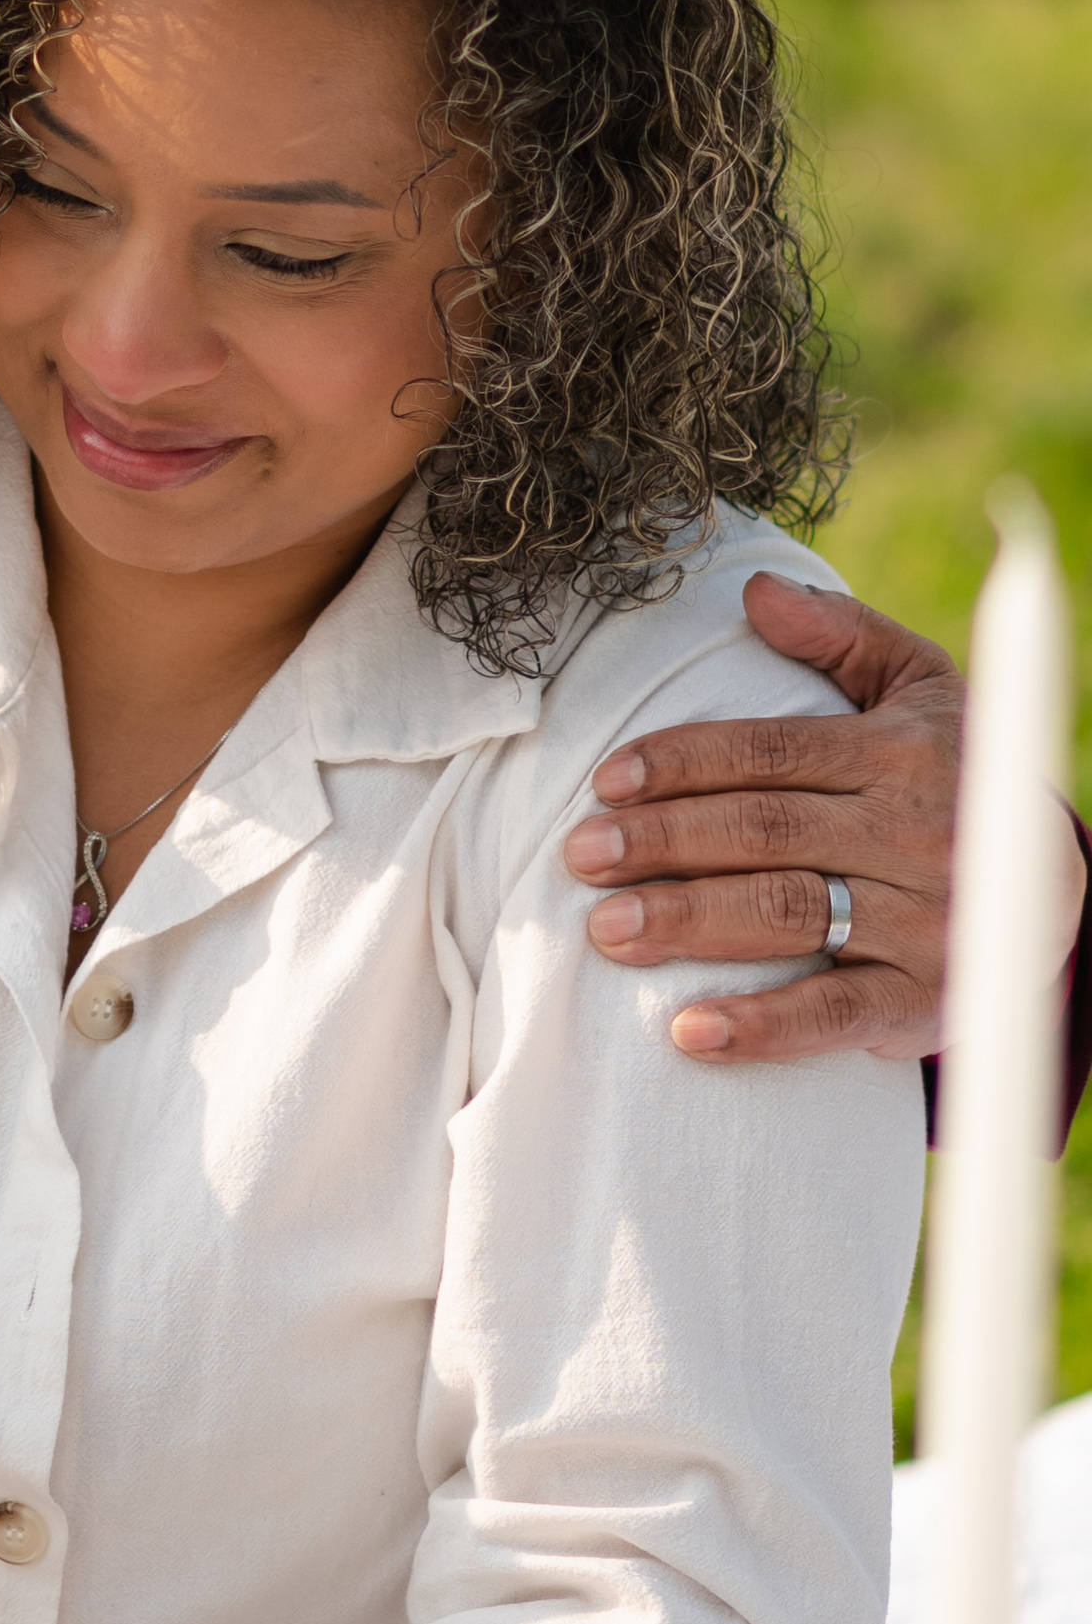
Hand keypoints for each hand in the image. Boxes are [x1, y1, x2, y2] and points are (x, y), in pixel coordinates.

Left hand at [562, 570, 1070, 1066]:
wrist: (1050, 889)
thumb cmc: (950, 774)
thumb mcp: (919, 690)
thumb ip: (842, 637)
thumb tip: (756, 590)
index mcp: (901, 751)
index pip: (771, 752)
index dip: (682, 764)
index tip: (604, 782)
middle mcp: (915, 831)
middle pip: (765, 831)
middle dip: (663, 842)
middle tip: (578, 854)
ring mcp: (925, 919)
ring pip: (789, 913)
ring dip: (689, 922)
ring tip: (604, 930)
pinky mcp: (924, 999)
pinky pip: (836, 1014)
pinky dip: (761, 1027)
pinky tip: (687, 1033)